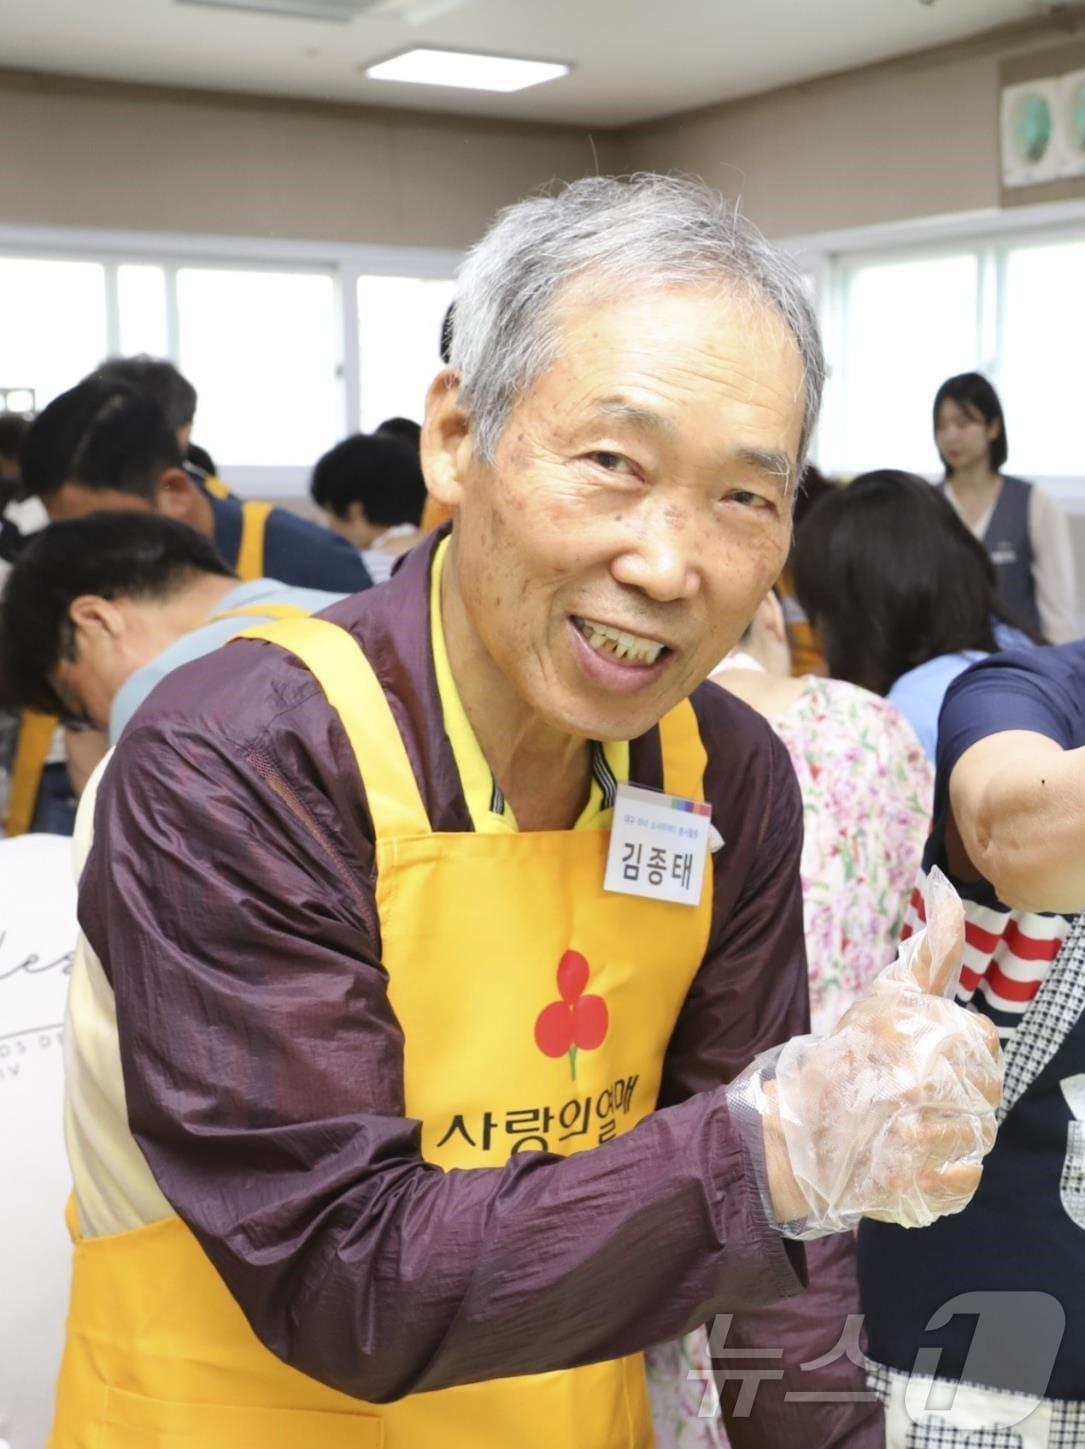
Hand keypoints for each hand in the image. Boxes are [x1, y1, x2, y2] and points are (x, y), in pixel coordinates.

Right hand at [743, 868, 1001, 1235]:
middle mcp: (915, 1079)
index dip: (960, 1049)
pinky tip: (914, 1161)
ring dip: (953, 1134)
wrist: (790, 1137)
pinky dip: (947, 1175)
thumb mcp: (886, 995)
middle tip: (914, 1096)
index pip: (983, 1038)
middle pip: (988, 1089)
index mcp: (912, 1029)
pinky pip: (968, 1179)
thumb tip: (945, 885)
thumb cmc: (844, 1060)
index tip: (924, 1057)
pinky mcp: (913, 1185)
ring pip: (981, 1134)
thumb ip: (931, 949)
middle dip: (960, 1093)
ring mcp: (914, 1136)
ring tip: (910, 1127)